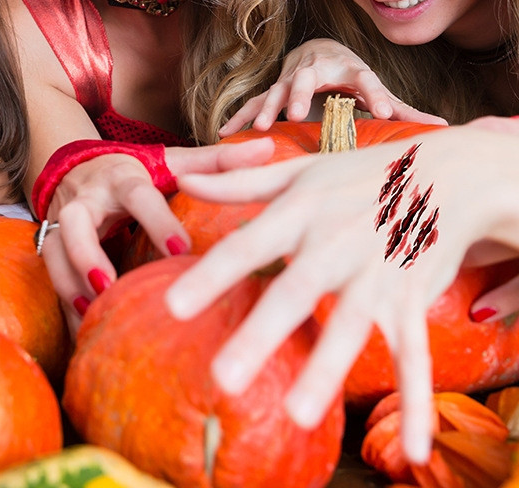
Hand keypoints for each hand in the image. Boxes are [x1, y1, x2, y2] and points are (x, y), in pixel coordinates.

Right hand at [40, 137, 275, 330]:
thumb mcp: (171, 162)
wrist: (78, 167)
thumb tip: (269, 148)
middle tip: (108, 284)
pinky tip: (83, 333)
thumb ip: (216, 163)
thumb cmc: (135, 171)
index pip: (138, 195)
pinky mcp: (53, 245)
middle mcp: (87, 199)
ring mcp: (62, 222)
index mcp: (122, 177)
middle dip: (86, 251)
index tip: (180, 251)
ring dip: (69, 283)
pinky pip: (52, 276)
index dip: (156, 221)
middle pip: (75, 220)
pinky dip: (64, 305)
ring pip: (53, 250)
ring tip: (92, 315)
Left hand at [165, 120, 518, 464]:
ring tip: (298, 415)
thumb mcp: (298, 172)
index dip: (211, 275)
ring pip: (351, 324)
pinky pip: (415, 353)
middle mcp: (335, 243)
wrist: (445, 174)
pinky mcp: (411, 298)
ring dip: (327, 370)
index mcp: (300, 212)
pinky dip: (417, 399)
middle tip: (223, 378)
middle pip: (295, 290)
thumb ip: (239, 181)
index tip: (174, 307)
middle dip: (261, 333)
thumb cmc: (358, 176)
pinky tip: (415, 447)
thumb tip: (185, 180)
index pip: (247, 245)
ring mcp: (376, 272)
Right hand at [220, 38, 447, 134]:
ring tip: (260, 128)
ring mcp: (290, 79)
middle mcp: (316, 70)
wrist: (317, 51)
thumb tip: (444, 126)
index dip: (375, 94)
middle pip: (307, 80)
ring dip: (266, 108)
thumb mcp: (375, 87)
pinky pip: (253, 102)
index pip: (366, 81)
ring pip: (275, 90)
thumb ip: (403, 108)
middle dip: (300, 95)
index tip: (383, 112)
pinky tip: (223, 132)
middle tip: (299, 115)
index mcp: (349, 71)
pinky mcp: (272, 89)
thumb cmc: (350, 75)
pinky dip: (239, 116)